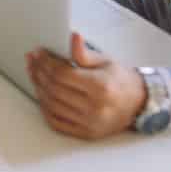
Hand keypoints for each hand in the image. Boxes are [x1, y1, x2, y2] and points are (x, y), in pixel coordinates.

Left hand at [26, 33, 146, 139]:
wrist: (138, 103)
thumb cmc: (120, 80)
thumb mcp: (105, 61)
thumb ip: (84, 53)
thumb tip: (73, 37)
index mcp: (100, 87)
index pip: (62, 74)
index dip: (46, 62)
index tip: (38, 52)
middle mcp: (95, 108)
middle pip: (54, 89)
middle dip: (38, 72)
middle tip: (32, 60)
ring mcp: (89, 123)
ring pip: (52, 105)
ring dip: (38, 88)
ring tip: (34, 74)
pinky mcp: (85, 134)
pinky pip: (56, 122)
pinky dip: (45, 108)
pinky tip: (41, 94)